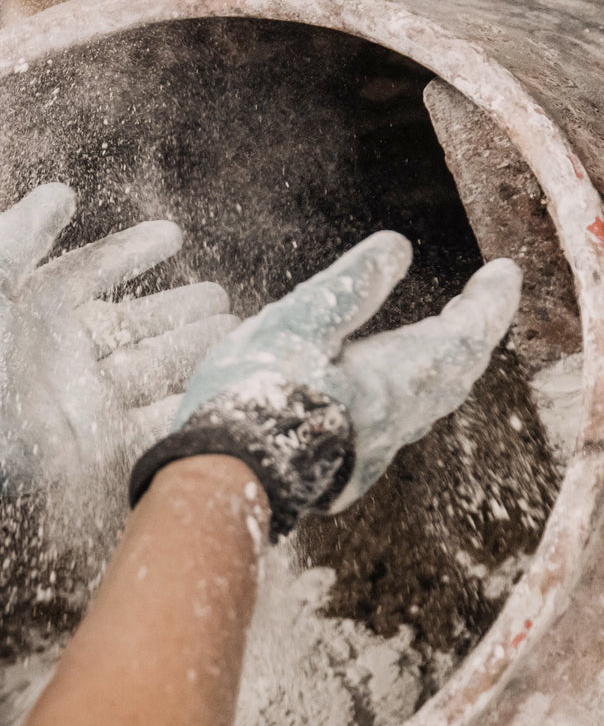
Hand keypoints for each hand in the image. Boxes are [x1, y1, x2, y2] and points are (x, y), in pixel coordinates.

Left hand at [0, 182, 234, 501]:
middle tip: (221, 297)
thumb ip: (22, 233)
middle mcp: (66, 351)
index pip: (96, 271)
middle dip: (179, 311)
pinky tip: (211, 391)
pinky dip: (179, 408)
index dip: (132, 252)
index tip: (173, 235)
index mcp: (37, 309)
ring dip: (191, 352)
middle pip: (136, 324)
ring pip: (150, 368)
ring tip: (232, 332)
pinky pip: (146, 422)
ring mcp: (82, 396)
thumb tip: (63, 191)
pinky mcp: (92, 440)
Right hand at [132, 231, 522, 535]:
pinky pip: (397, 428)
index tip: (502, 273)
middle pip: (455, 372)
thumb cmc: (251, 398)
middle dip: (473, 333)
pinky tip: (390, 396)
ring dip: (446, 367)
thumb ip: (349, 287)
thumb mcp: (295, 324)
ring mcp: (371, 452)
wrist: (222, 478)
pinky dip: (411, 397)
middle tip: (481, 302)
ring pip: (428, 404)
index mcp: (392, 378)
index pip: (463, 335)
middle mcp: (395, 419)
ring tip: (444, 341)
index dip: (488, 302)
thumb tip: (397, 247)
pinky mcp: (346, 473)